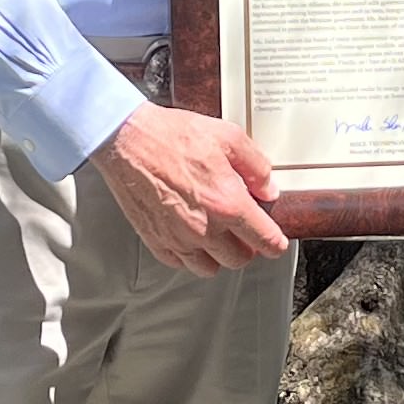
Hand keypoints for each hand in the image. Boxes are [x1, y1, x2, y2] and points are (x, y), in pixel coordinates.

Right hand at [93, 102, 290, 271]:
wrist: (128, 139)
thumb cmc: (172, 136)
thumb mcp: (228, 137)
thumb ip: (255, 167)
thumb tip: (268, 189)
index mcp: (227, 203)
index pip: (264, 239)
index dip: (275, 244)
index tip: (276, 244)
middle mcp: (204, 227)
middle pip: (239, 259)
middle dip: (247, 248)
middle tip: (243, 232)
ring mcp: (178, 238)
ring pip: (209, 268)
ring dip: (218, 256)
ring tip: (217, 237)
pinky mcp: (156, 240)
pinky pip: (180, 264)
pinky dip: (189, 255)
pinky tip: (190, 236)